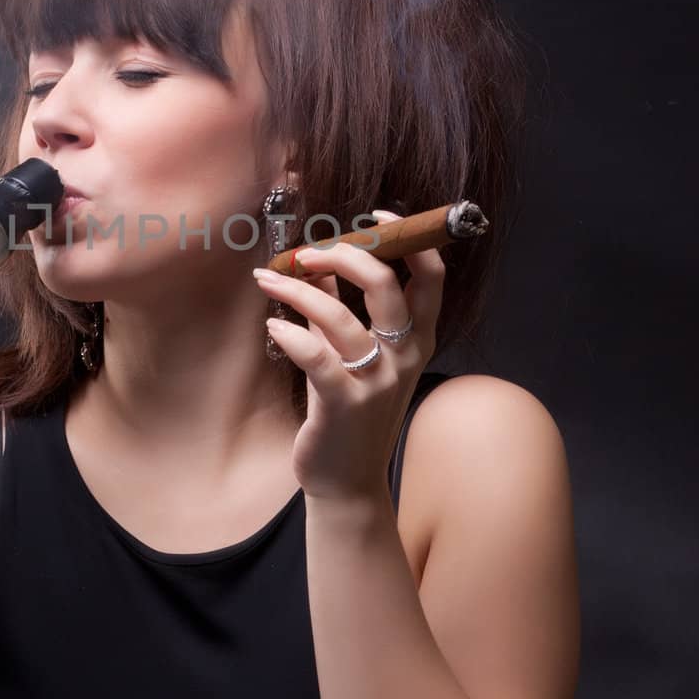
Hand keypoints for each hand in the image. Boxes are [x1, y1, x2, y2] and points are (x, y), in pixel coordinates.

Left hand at [253, 209, 442, 504]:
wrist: (346, 480)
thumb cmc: (347, 409)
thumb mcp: (352, 353)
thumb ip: (343, 308)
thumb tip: (323, 262)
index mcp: (416, 339)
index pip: (430, 277)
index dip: (407, 239)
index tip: (376, 218)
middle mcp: (404, 357)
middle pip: (386, 286)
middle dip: (345, 255)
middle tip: (308, 251)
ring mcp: (376, 382)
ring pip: (340, 318)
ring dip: (298, 290)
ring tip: (268, 279)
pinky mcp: (343, 404)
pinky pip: (315, 356)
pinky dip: (290, 334)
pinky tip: (273, 326)